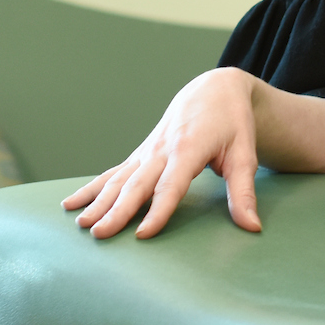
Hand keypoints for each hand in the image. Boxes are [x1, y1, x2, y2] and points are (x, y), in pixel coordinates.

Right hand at [61, 67, 264, 237]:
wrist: (213, 89)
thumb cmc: (233, 123)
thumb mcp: (245, 154)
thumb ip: (245, 192)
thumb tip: (252, 227)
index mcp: (189, 149)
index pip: (171, 186)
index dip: (158, 210)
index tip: (143, 235)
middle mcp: (161, 150)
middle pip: (136, 185)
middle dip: (116, 210)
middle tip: (99, 234)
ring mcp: (147, 151)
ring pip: (118, 179)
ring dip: (97, 202)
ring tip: (79, 225)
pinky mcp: (140, 154)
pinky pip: (112, 173)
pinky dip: (91, 189)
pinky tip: (71, 205)